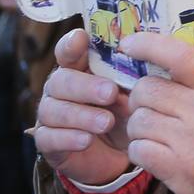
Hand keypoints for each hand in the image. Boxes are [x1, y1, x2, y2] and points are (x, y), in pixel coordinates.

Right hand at [34, 29, 131, 184]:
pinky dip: (69, 138)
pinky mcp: (48, 142)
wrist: (120, 154)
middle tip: (111, 93)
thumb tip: (145, 64)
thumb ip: (132, 77)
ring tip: (106, 122)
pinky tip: (87, 140)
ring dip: (81, 115)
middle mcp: (60, 88)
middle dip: (86, 86)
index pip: (68, 51)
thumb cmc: (125, 113)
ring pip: (53, 109)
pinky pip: (49, 137)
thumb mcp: (132, 93)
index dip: (71, 44)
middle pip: (60, 80)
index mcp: (79, 69)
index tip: (81, 39)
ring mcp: (50, 115)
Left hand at [120, 32, 193, 193]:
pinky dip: (139, 152)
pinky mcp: (177, 168)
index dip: (149, 45)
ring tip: (154, 137)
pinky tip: (153, 155)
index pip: (180, 56)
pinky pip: (138, 149)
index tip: (128, 45)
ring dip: (138, 129)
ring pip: (138, 120)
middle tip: (150, 111)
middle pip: (146, 89)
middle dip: (139, 101)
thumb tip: (158, 69)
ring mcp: (190, 140)